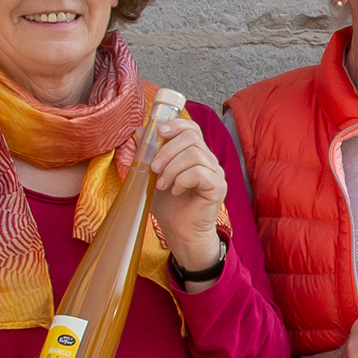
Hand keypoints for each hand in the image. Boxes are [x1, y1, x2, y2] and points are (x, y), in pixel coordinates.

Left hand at [146, 98, 226, 273]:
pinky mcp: (217, 188)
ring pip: (194, 154)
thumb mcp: (153, 174)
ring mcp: (215, 174)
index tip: (158, 133)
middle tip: (154, 168)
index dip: (176, 125)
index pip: (192, 128)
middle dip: (167, 150)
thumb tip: (140, 131)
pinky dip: (182, 180)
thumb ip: (149, 152)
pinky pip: (200, 173)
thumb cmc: (169, 205)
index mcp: (195, 154)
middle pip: (192, 138)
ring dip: (171, 168)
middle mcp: (209, 161)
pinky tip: (174, 191)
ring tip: (161, 184)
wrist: (179, 232)